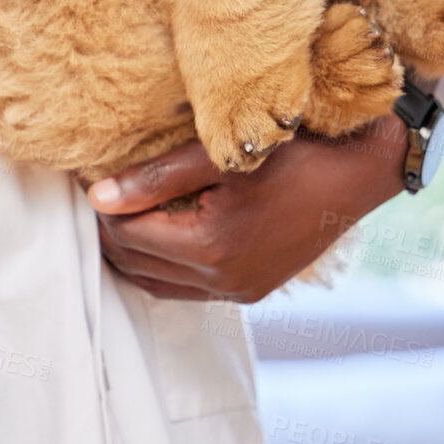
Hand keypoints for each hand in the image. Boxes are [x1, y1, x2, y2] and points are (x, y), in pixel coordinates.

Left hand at [90, 117, 409, 301]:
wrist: (355, 172)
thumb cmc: (288, 153)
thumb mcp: (214, 157)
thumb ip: (153, 179)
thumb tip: (97, 197)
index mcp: (210, 248)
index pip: (127, 236)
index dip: (102, 209)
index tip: (88, 178)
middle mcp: (223, 281)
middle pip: (137, 264)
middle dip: (111, 231)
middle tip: (98, 194)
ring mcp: (240, 291)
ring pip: (159, 283)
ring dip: (134, 252)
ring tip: (120, 213)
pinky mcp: (252, 289)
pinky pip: (188, 289)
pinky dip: (163, 266)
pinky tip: (158, 233)